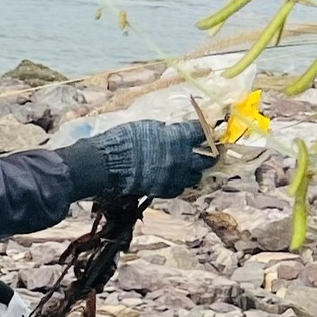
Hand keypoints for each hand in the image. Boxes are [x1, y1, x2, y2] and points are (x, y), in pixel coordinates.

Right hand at [89, 118, 215, 200]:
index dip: (206, 131)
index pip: (202, 133)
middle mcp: (182, 159)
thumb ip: (166, 131)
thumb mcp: (147, 126)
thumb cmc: (123, 140)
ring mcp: (173, 177)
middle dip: (210, 155)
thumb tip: (174, 133)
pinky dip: (177, 184)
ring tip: (186, 167)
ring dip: (193, 171)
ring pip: (195, 177)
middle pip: (208, 159)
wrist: (106, 164)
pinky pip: (178, 189)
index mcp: (178, 138)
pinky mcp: (163, 190)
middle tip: (209, 152)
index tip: (207, 130)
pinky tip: (171, 178)